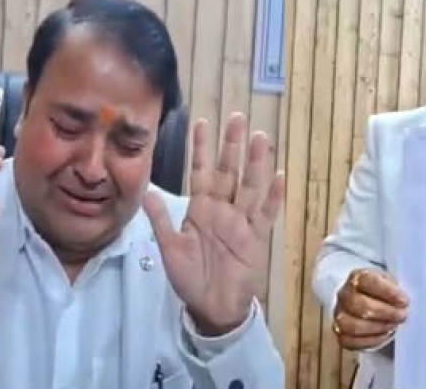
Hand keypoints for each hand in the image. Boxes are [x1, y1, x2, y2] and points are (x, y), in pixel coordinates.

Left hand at [143, 112, 283, 335]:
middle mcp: (222, 209)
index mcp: (200, 209)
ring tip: (260, 138)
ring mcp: (241, 221)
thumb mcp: (169, 248)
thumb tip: (147, 191)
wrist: (211, 307)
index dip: (201, 149)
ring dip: (255, 163)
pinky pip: (266, 213)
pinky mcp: (256, 237)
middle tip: (237, 118)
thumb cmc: (189, 278)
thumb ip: (161, 219)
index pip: (201, 172)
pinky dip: (273, 196)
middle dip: (232, 146)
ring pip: (250, 186)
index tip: (202, 122)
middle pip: (229, 171)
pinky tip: (279, 175)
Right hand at [333, 269, 408, 349]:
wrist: (370, 303)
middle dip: (384, 312)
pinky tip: (384, 335)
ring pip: (352, 325)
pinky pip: (351, 341)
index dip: (387, 291)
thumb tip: (404, 302)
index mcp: (357, 278)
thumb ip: (396, 290)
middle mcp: (345, 295)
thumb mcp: (391, 284)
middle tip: (401, 316)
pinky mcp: (341, 333)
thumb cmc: (383, 294)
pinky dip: (370, 340)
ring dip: (377, 327)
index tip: (404, 301)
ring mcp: (340, 315)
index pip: (366, 281)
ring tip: (393, 326)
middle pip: (358, 304)